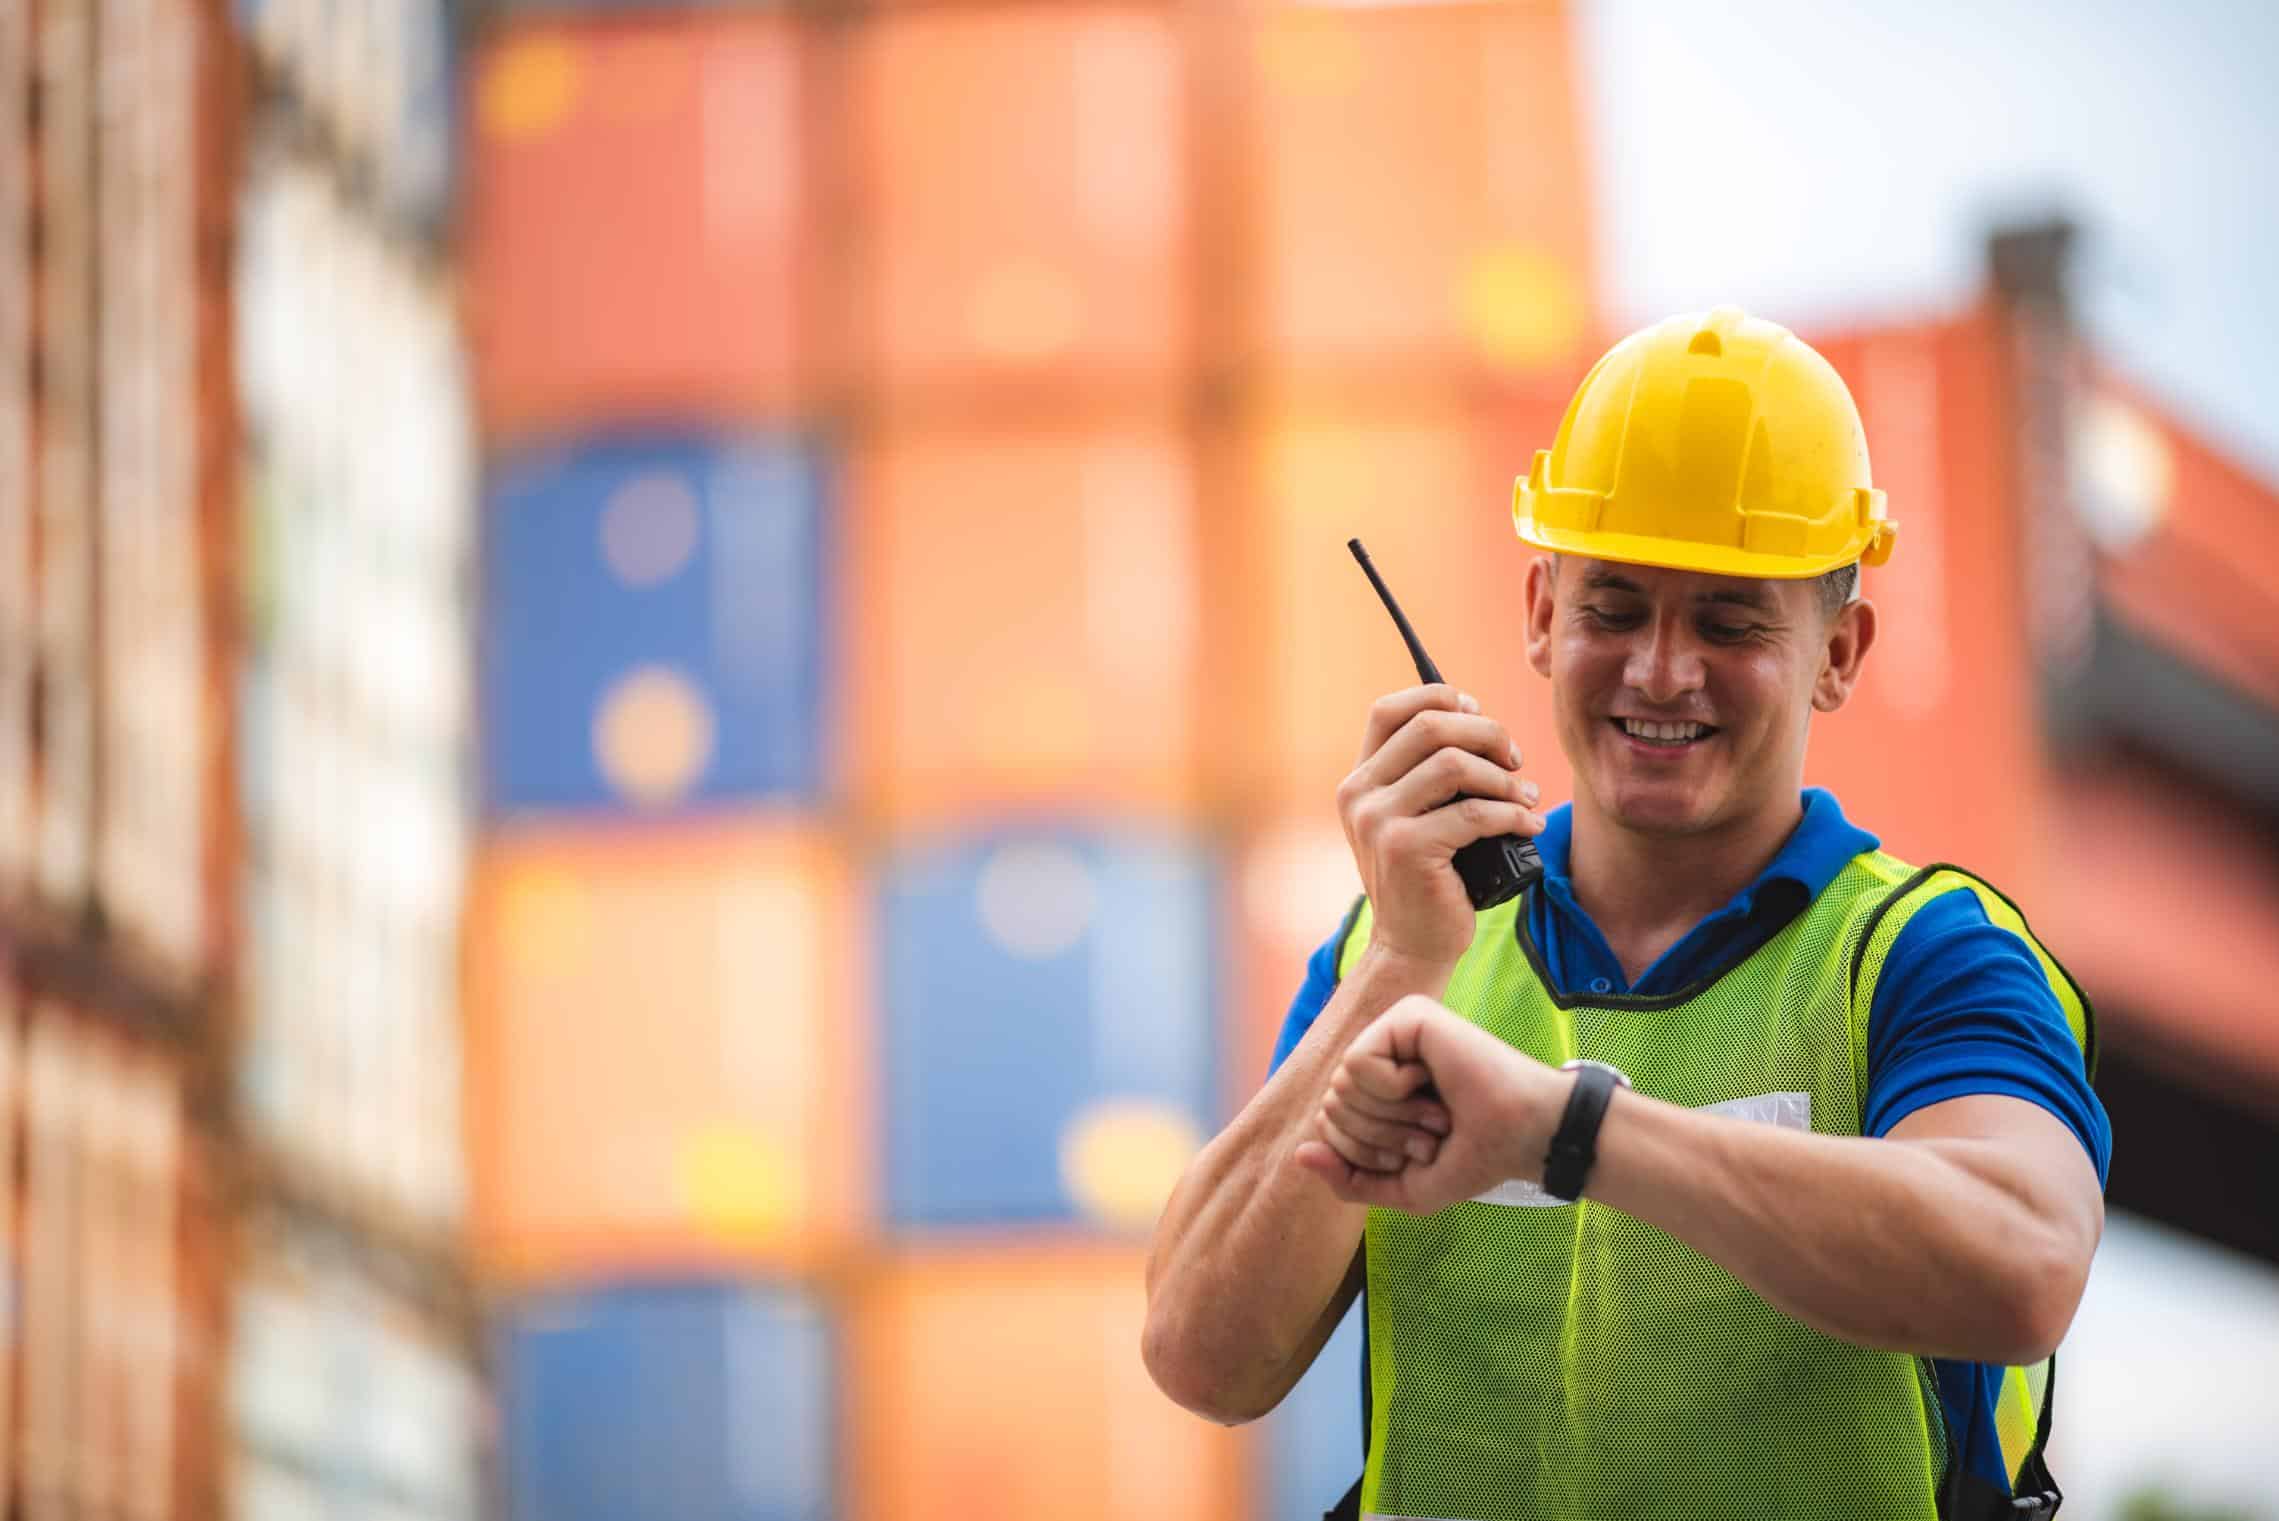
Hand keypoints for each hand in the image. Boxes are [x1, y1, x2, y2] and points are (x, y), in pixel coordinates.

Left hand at [1294, 995, 1566, 1213]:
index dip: (1366, 1152)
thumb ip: (1350, 1178)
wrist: (1526, 1137)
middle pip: (1331, 1105)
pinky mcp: (1408, 1015)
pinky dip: (1392, 1089)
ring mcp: (1395, 1030)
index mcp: (1381, 1087)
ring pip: (1340, 1086)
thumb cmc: (1475, 1158)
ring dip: (1391, 1116)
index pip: (1328, 1124)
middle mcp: (1384, 1052)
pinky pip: (1358, 1062)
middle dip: (1378, 1137)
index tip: (1420, 1151)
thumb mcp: (1404, 1185)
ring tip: (1436, 1111)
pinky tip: (1429, 1081)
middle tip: (1431, 1130)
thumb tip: (1300, 1154)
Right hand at [1337, 685, 1544, 969]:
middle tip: (1514, 760)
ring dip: (1503, 777)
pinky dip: (1512, 813)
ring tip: (1525, 796)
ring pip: (1455, 764)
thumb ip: (1426, 773)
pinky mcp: (1406, 849)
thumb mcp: (1414, 817)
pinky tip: (1527, 824)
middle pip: (1430, 727)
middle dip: (1486, 733)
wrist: (1411, 946)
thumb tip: (1473, 714)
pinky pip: (1475, 812)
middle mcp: (1359, 795)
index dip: (1439, 698)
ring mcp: (1378, 821)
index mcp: (1359, 781)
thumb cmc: (1428, 879)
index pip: (1389, 710)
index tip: (1479, 715)